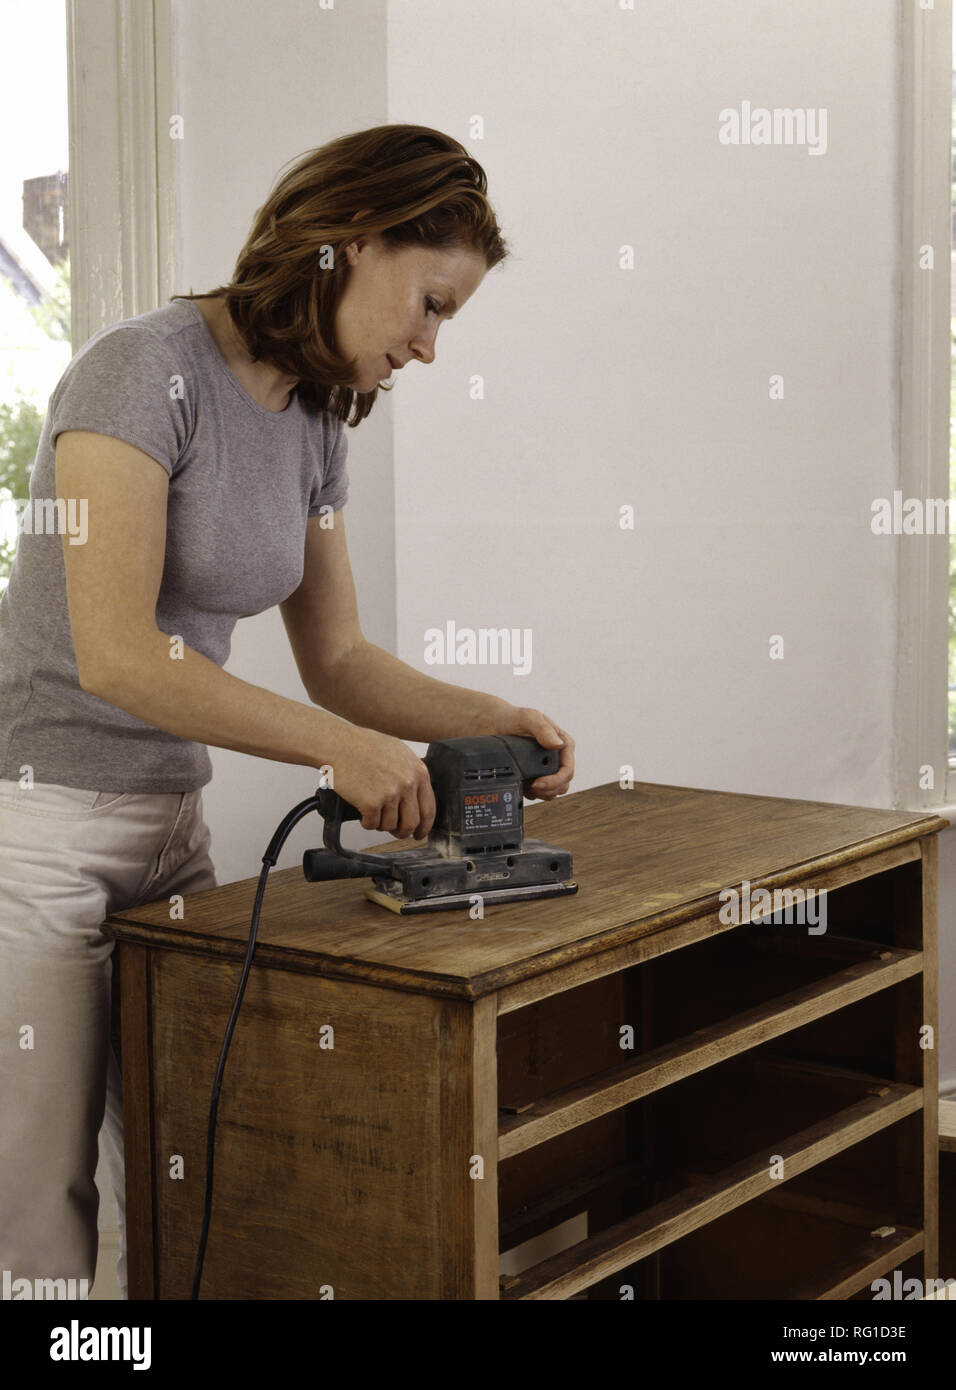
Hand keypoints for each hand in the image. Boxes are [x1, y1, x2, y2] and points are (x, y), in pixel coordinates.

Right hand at [330, 724, 435, 838]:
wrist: (338, 744)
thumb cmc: (363, 745)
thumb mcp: (398, 753)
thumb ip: (411, 773)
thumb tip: (417, 797)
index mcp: (418, 771)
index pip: (428, 809)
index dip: (424, 826)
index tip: (419, 833)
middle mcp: (407, 783)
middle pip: (412, 823)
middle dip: (403, 832)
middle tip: (396, 833)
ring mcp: (390, 794)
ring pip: (390, 825)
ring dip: (381, 824)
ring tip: (372, 812)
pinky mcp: (371, 803)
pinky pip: (372, 824)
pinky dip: (366, 822)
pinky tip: (362, 812)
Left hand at [490, 704, 574, 800]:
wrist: (493, 725)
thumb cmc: (513, 718)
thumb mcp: (528, 718)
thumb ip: (543, 729)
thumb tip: (558, 744)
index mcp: (563, 744)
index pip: (568, 770)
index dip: (555, 781)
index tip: (538, 783)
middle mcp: (558, 757)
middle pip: (563, 784)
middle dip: (548, 790)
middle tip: (531, 786)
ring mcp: (547, 768)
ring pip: (553, 791)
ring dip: (541, 793)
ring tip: (526, 785)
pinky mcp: (536, 775)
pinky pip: (540, 792)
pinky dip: (532, 793)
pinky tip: (521, 784)